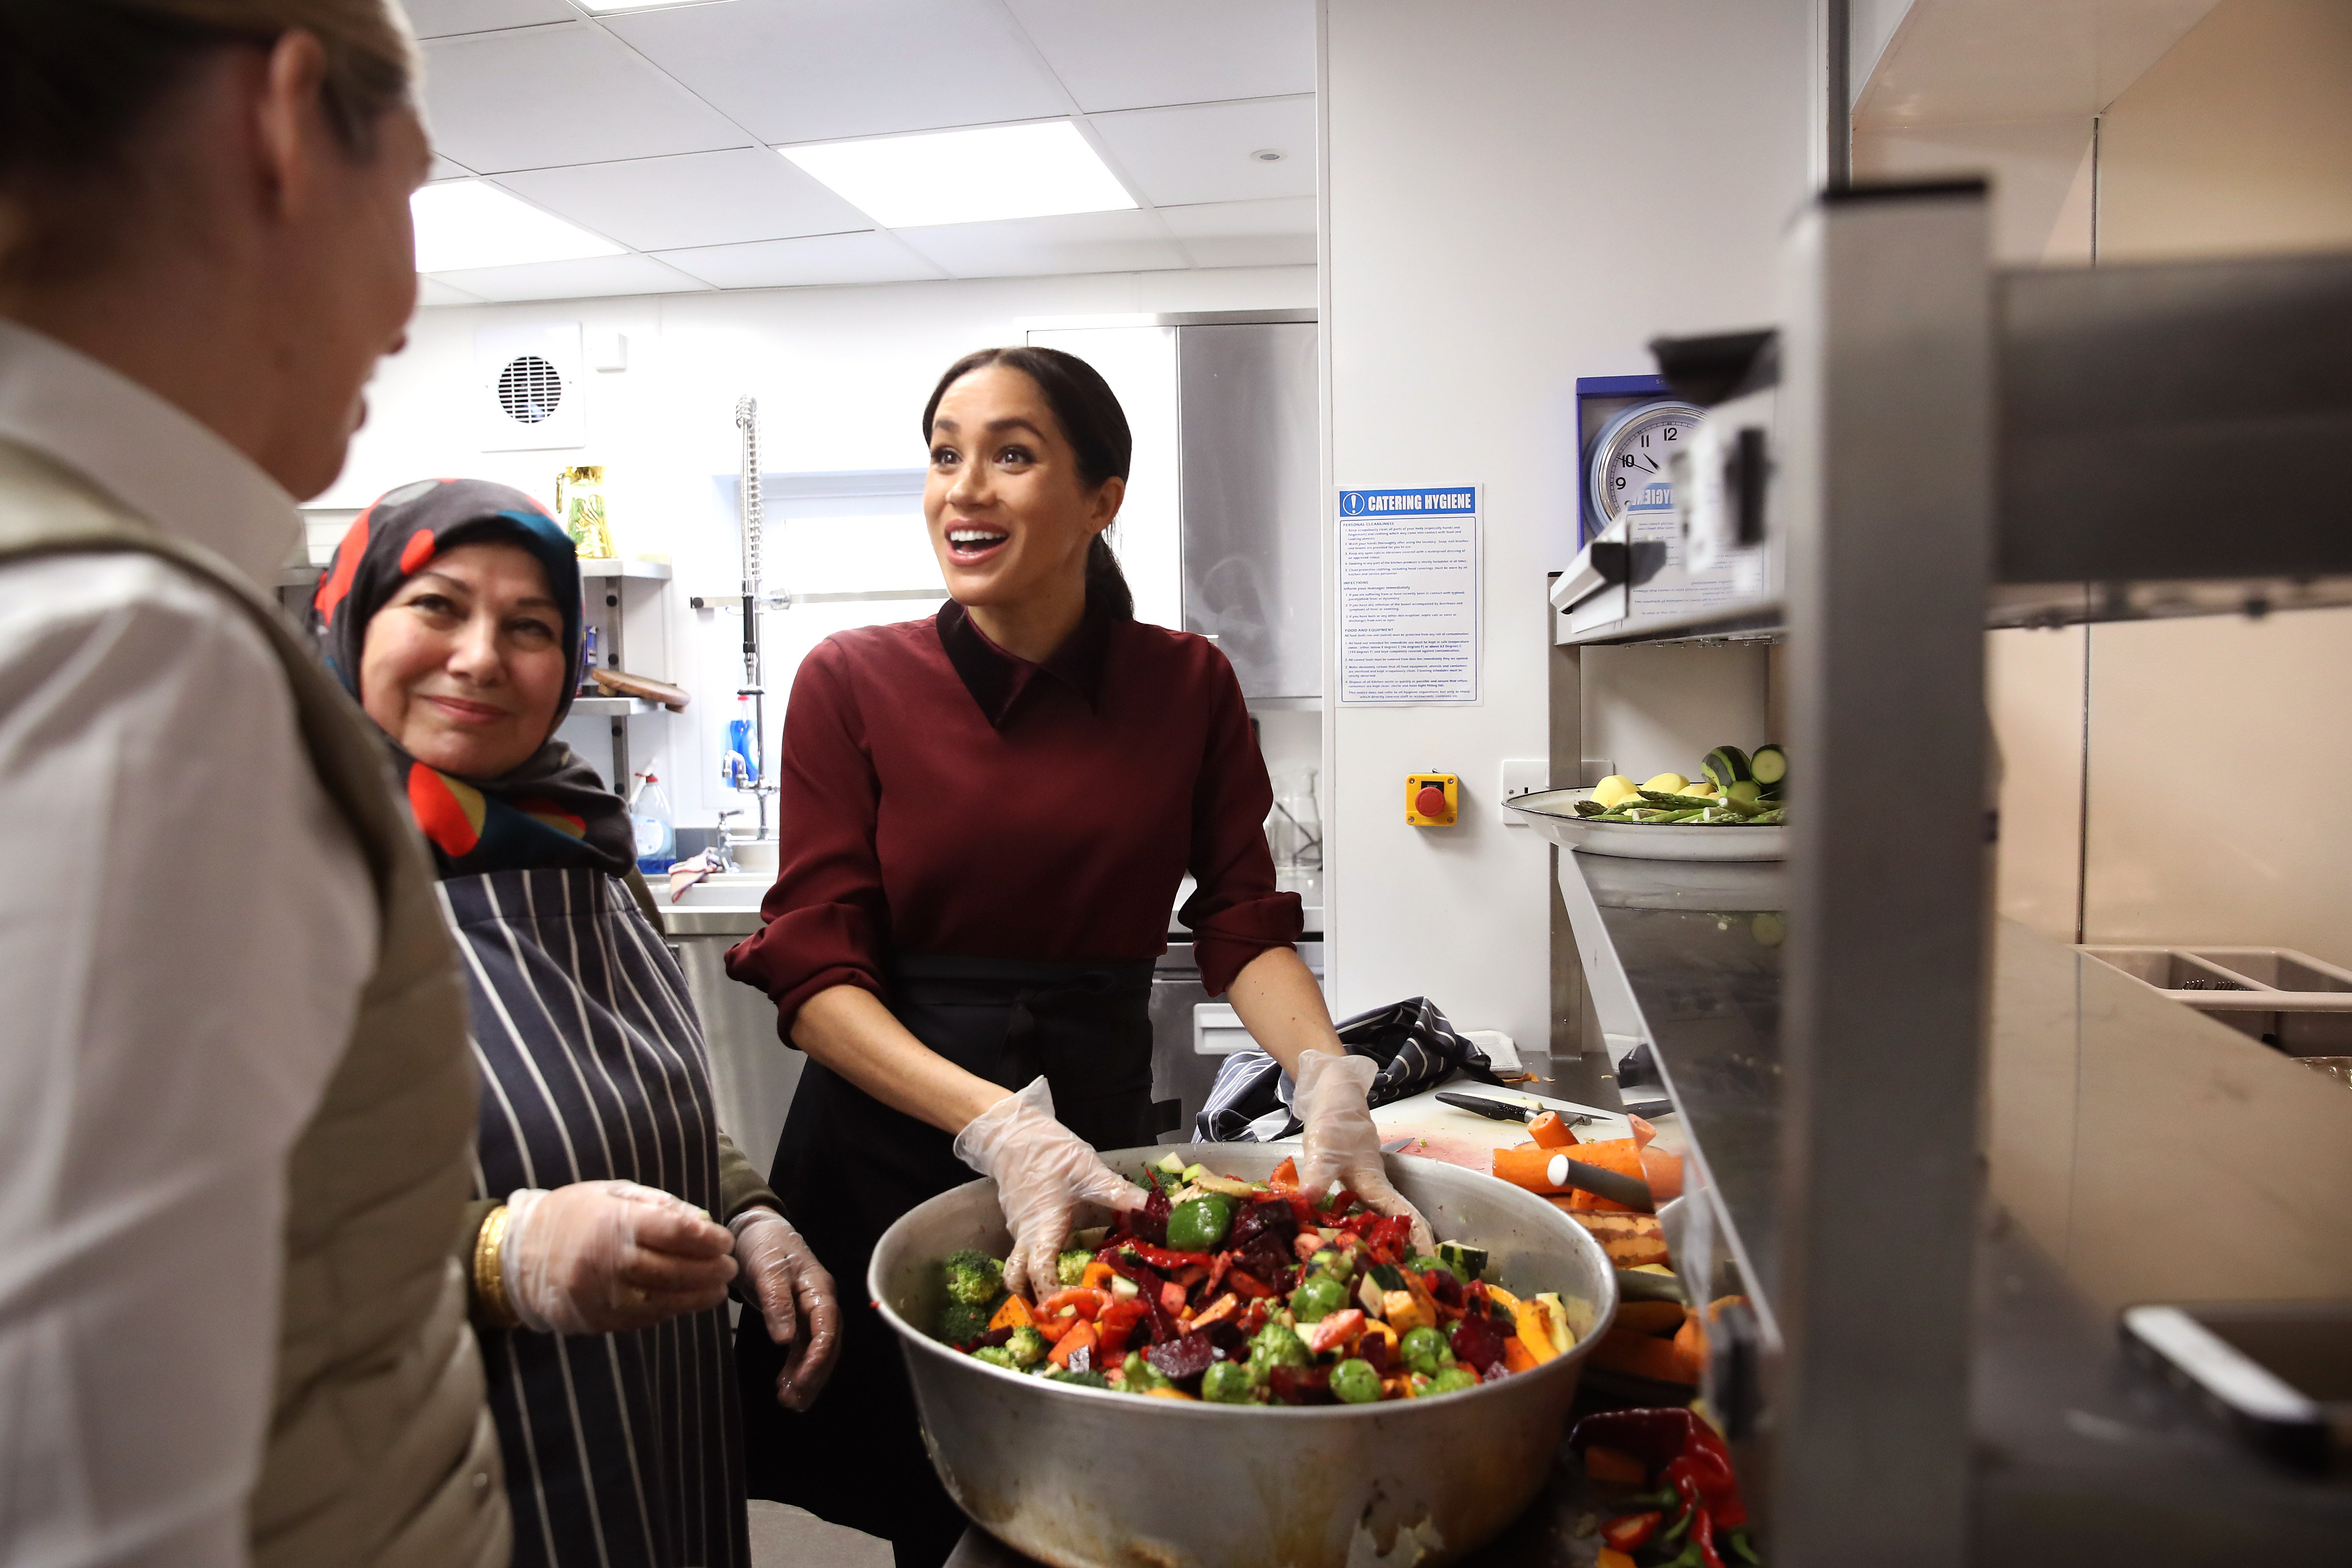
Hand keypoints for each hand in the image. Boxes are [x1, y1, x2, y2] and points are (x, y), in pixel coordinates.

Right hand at [501, 1180, 736, 1334]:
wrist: (517, 1255)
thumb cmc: (571, 1215)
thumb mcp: (611, 1193)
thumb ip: (657, 1205)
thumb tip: (702, 1220)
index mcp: (613, 1223)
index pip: (675, 1232)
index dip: (707, 1238)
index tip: (724, 1240)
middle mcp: (608, 1262)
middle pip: (674, 1270)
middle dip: (709, 1270)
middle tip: (729, 1267)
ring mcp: (601, 1296)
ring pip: (662, 1300)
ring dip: (696, 1297)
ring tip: (717, 1290)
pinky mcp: (595, 1320)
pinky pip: (641, 1318)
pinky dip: (667, 1311)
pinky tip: (684, 1302)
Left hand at [730, 1207, 839, 1409]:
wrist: (753, 1230)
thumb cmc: (763, 1245)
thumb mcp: (767, 1269)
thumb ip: (777, 1303)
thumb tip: (785, 1340)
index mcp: (818, 1289)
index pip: (827, 1328)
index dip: (817, 1358)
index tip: (801, 1382)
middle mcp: (819, 1302)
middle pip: (826, 1344)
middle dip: (813, 1374)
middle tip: (794, 1401)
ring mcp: (808, 1310)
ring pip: (815, 1349)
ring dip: (804, 1376)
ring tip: (788, 1401)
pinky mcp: (794, 1316)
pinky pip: (801, 1347)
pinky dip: (794, 1367)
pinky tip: (783, 1385)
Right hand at [953, 1076, 1147, 1300]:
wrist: (1011, 1130)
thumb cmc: (1048, 1151)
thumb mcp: (1090, 1172)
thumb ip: (1123, 1196)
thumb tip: (1159, 1214)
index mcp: (1042, 1228)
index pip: (1039, 1273)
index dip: (1052, 1296)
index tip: (1070, 1313)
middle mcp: (1027, 1235)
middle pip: (1018, 1282)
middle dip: (1033, 1304)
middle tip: (1061, 1319)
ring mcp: (1020, 1230)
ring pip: (1021, 1268)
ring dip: (1037, 1286)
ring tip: (1067, 1299)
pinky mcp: (1021, 1221)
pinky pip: (1026, 1251)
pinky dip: (1039, 1265)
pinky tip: (1065, 1264)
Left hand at [1293, 1050, 1434, 1253]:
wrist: (1332, 1091)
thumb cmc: (1335, 1117)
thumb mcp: (1325, 1147)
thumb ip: (1319, 1174)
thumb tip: (1307, 1200)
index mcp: (1376, 1183)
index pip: (1406, 1215)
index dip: (1420, 1240)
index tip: (1427, 1264)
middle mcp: (1374, 1188)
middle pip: (1395, 1224)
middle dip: (1401, 1251)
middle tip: (1398, 1279)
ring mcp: (1362, 1185)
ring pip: (1377, 1220)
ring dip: (1379, 1242)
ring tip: (1371, 1270)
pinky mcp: (1348, 1182)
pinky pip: (1356, 1212)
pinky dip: (1354, 1229)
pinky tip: (1339, 1241)